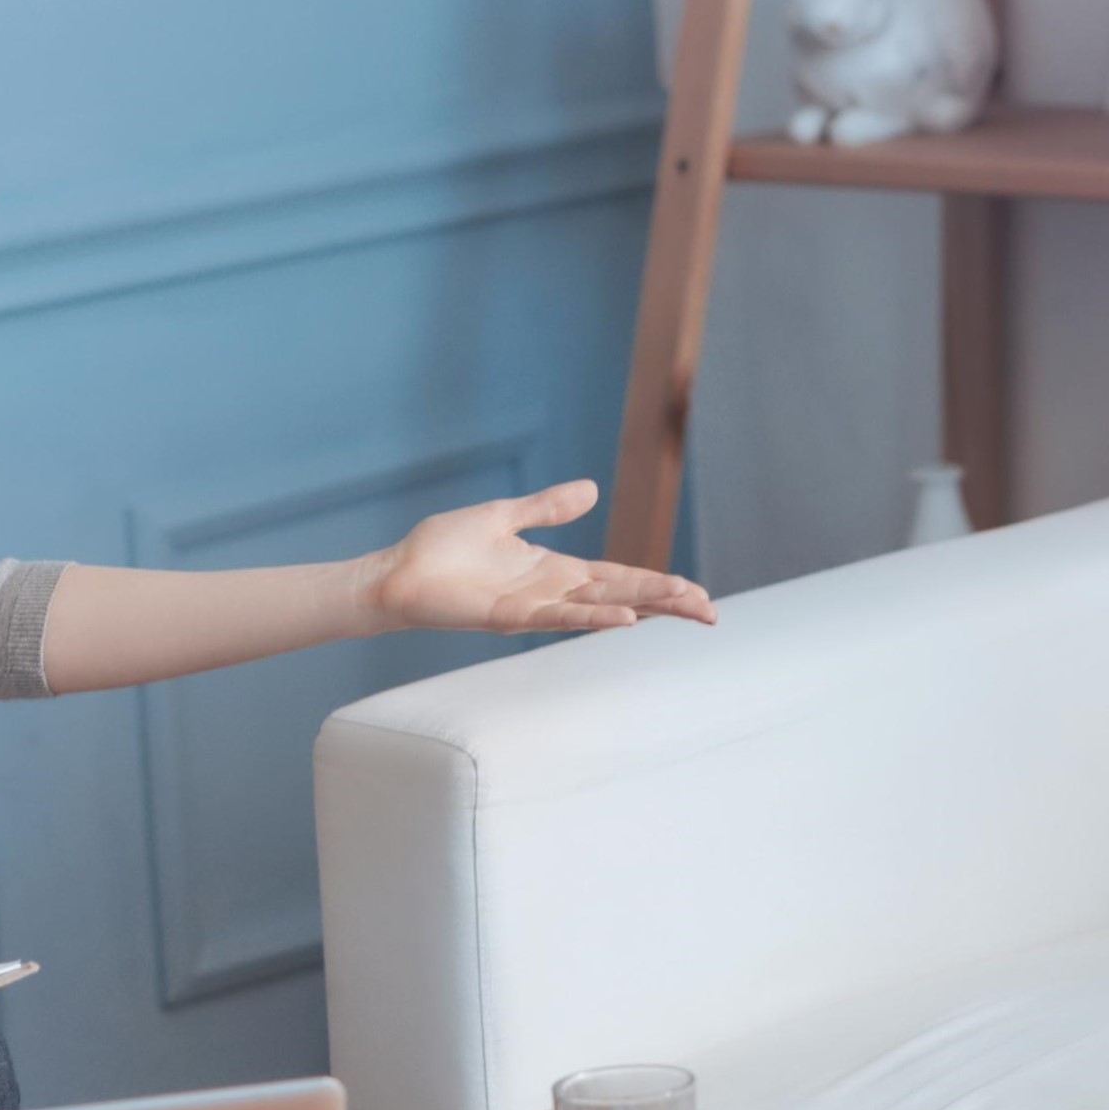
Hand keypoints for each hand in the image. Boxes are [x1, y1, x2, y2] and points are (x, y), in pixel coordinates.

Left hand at [371, 480, 716, 635]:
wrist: (398, 572)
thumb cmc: (443, 549)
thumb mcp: (505, 517)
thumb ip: (549, 507)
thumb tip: (593, 489)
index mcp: (555, 570)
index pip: (619, 578)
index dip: (658, 584)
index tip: (696, 593)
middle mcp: (552, 592)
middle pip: (623, 597)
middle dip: (666, 602)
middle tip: (710, 612)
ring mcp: (534, 607)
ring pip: (601, 608)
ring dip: (643, 608)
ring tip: (683, 606)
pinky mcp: (509, 615)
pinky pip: (558, 619)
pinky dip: (592, 619)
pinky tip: (624, 620)